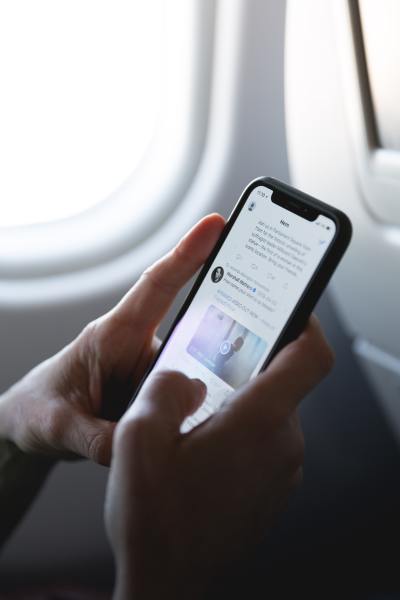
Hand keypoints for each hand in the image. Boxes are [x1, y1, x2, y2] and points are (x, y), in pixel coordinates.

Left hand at [0, 214, 224, 464]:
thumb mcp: (58, 425)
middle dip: (228, 325)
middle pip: (194, 327)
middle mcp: (138, 347)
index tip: (217, 224)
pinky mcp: (156, 392)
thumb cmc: (39, 407)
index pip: (157, 286)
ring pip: (195, 369)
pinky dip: (199, 409)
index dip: (187, 253)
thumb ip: (95, 437)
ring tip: (227, 410)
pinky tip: (205, 429)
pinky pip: (186, 395)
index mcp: (113, 335)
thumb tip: (141, 445)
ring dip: (211, 385)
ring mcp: (150, 370)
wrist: (32, 425)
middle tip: (268, 331)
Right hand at [105, 316, 333, 598]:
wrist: (164, 581)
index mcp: (258, 424)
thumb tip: (184, 376)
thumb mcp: (138, 438)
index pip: (311, 357)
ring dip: (237, 404)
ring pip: (270, 413)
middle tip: (205, 370)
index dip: (306, 323)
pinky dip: (240, 432)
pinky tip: (201, 449)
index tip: (289, 309)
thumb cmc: (155, 520)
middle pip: (282, 383)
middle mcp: (282, 445)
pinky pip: (265, 442)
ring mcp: (282, 471)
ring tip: (194, 420)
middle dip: (245, 368)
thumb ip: (164, 387)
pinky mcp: (274, 488)